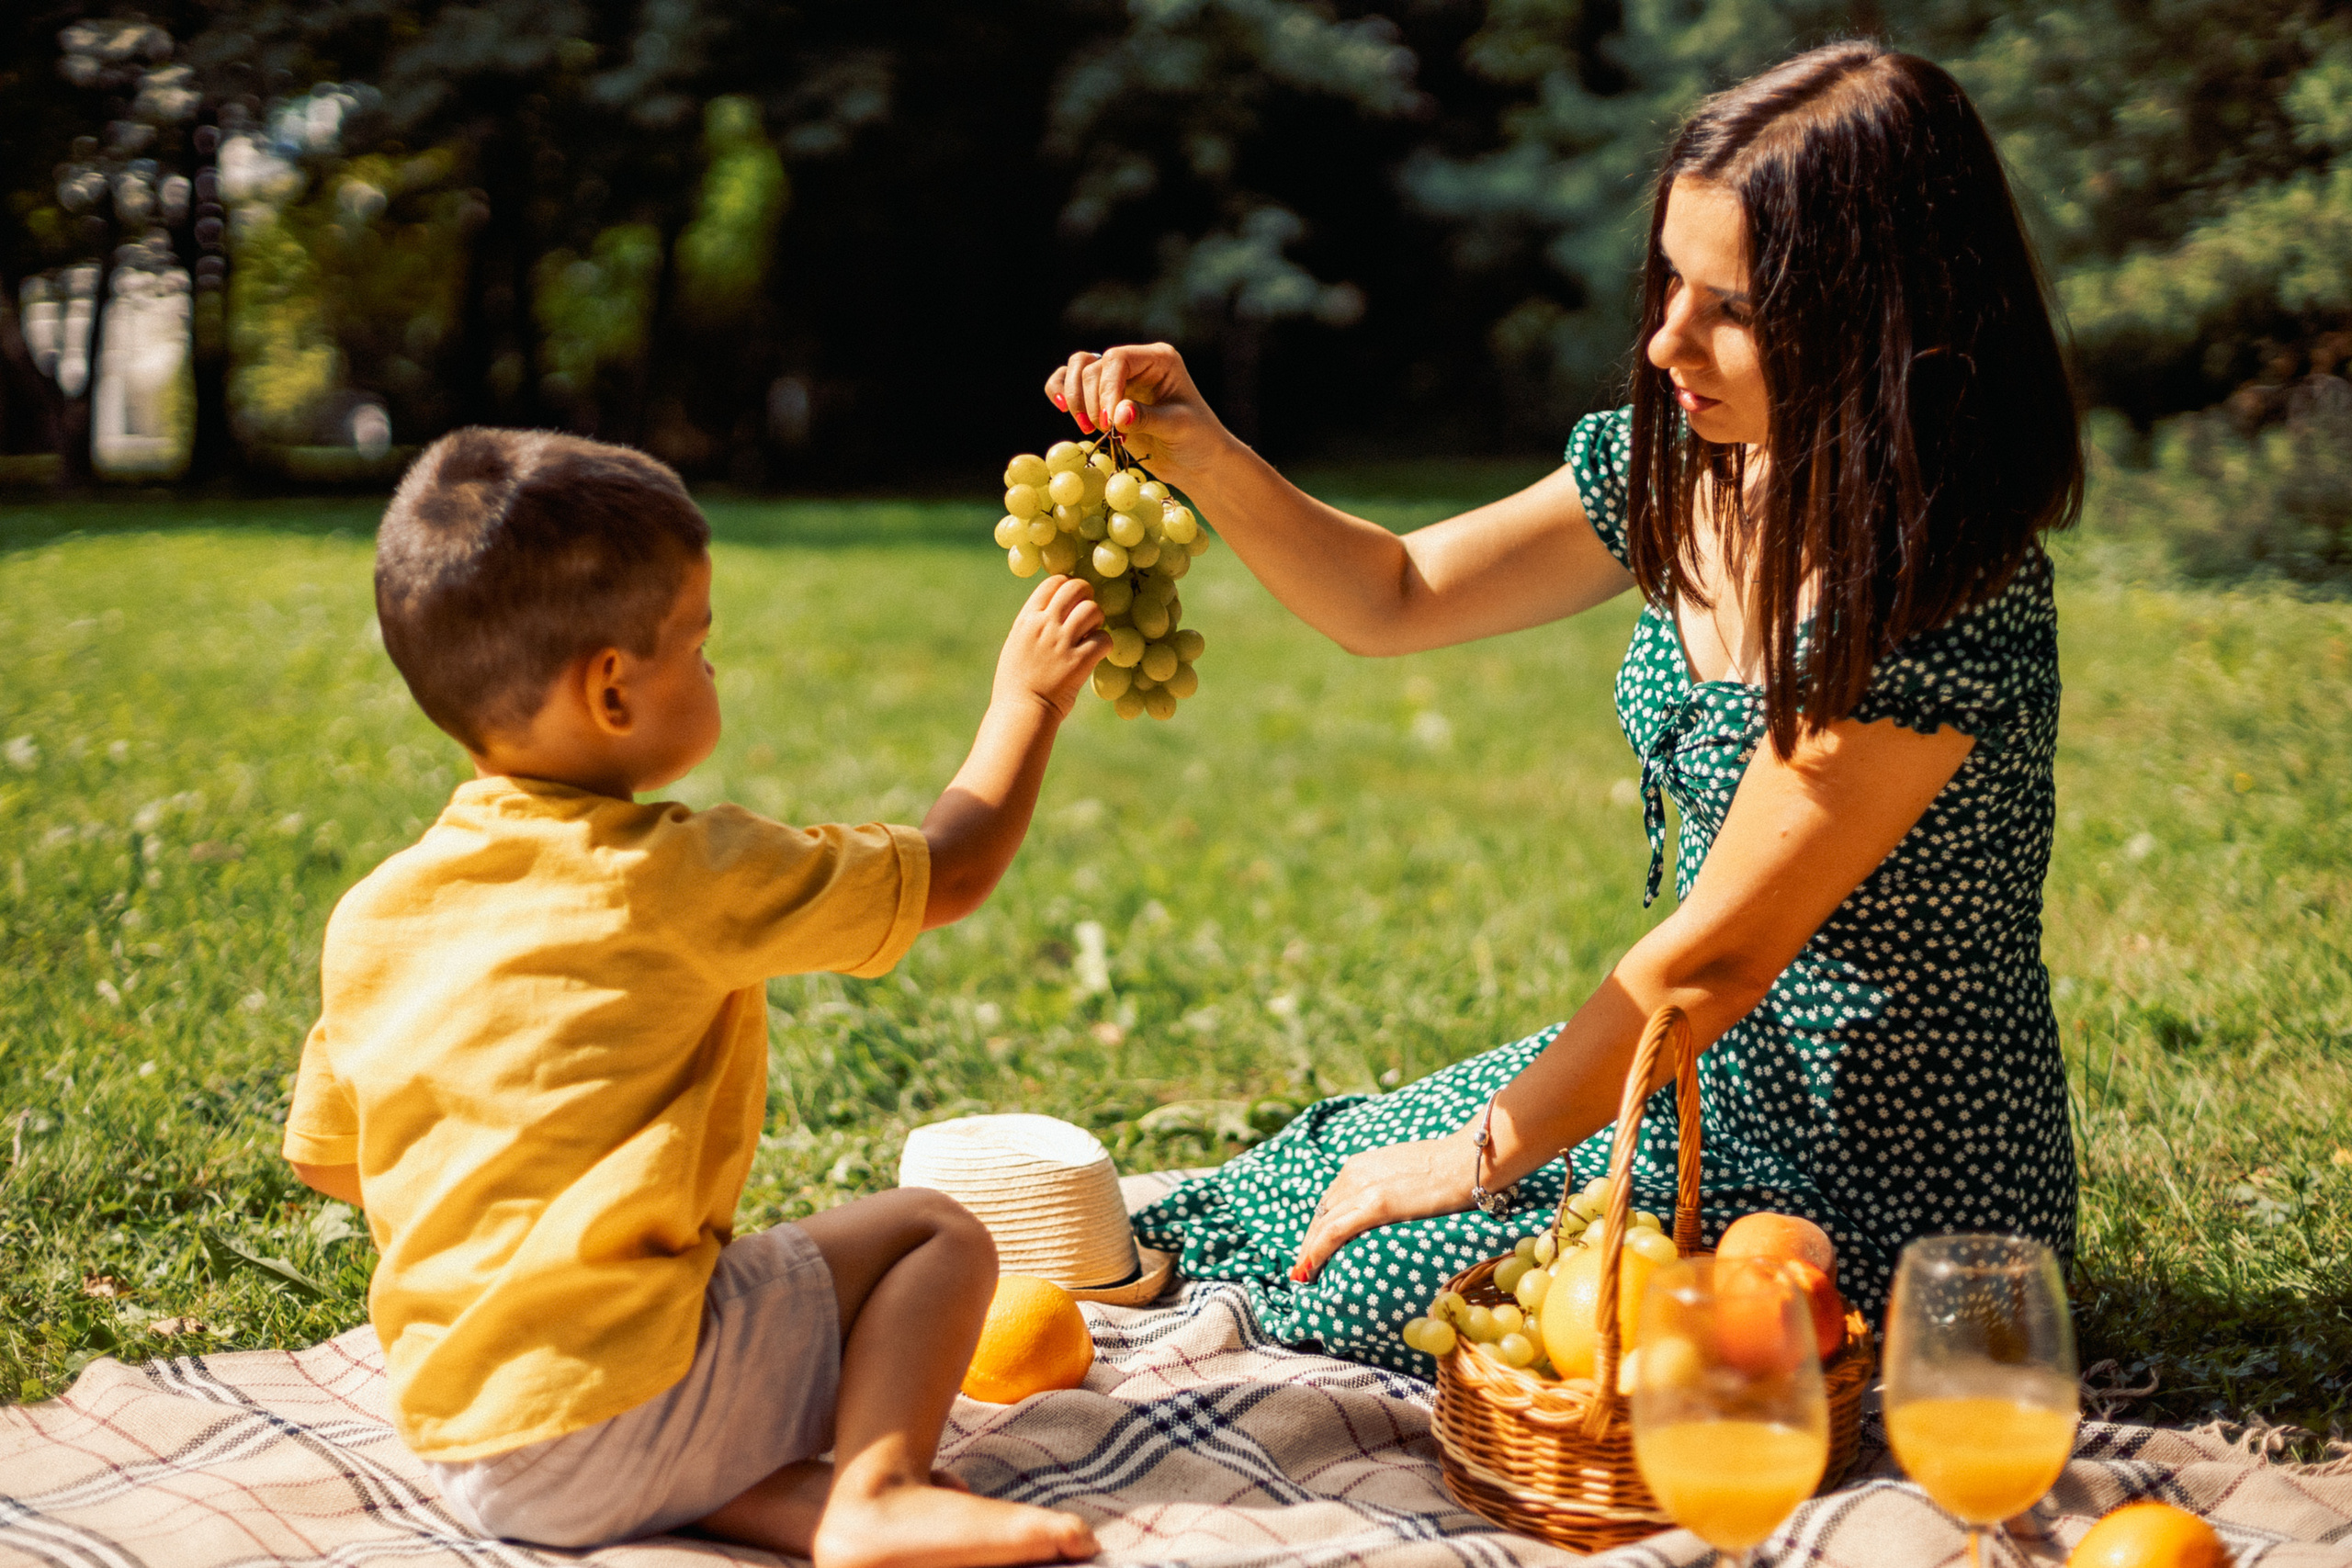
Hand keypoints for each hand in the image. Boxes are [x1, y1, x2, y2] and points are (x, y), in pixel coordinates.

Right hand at [994, 574, 1108, 719]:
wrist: (1021, 712)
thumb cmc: (1016, 683)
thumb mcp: (1016, 645)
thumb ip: (1034, 625)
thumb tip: (1053, 610)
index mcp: (1027, 619)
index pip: (1053, 583)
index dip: (1068, 585)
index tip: (1072, 598)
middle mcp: (1045, 625)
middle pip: (1076, 589)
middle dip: (1087, 595)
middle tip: (1088, 611)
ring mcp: (1063, 643)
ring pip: (1093, 610)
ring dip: (1097, 619)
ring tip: (1092, 632)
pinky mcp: (1080, 661)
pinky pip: (1104, 639)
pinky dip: (1105, 644)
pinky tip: (1097, 652)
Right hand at [1044, 343, 1239, 487]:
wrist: (1196, 461)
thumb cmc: (1197, 440)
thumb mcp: (1178, 428)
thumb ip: (1147, 419)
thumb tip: (1118, 413)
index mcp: (1159, 359)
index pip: (1118, 360)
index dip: (1106, 388)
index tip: (1110, 421)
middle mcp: (1136, 363)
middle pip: (1093, 366)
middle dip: (1091, 400)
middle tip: (1104, 430)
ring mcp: (1118, 378)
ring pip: (1078, 369)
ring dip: (1074, 398)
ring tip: (1088, 427)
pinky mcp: (1103, 397)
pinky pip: (1069, 382)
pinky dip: (1060, 392)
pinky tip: (1061, 409)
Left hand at [1290, 1131, 1477, 1282]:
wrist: (1465, 1161)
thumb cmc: (1444, 1168)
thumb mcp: (1402, 1172)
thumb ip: (1384, 1186)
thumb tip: (1384, 1206)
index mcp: (1359, 1165)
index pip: (1330, 1202)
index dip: (1318, 1227)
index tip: (1313, 1246)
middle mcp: (1353, 1174)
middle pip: (1321, 1214)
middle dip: (1309, 1243)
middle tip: (1301, 1269)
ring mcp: (1362, 1188)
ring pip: (1321, 1225)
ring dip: (1308, 1253)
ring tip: (1302, 1276)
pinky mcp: (1375, 1204)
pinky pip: (1334, 1232)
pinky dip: (1317, 1252)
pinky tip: (1309, 1269)